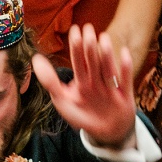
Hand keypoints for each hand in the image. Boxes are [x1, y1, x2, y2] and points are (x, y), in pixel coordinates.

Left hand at [32, 24, 137, 147]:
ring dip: (106, 54)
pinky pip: (125, 80)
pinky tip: (124, 53)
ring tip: (103, 38)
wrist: (106, 133)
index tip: (75, 29)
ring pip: (108, 68)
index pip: (78, 61)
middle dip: (89, 46)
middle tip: (88, 28)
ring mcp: (111, 87)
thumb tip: (35, 58)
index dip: (76, 46)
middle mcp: (97, 80)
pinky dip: (126, 68)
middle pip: (93, 62)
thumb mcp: (63, 100)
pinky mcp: (124, 95)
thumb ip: (50, 81)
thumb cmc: (83, 116)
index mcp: (82, 79)